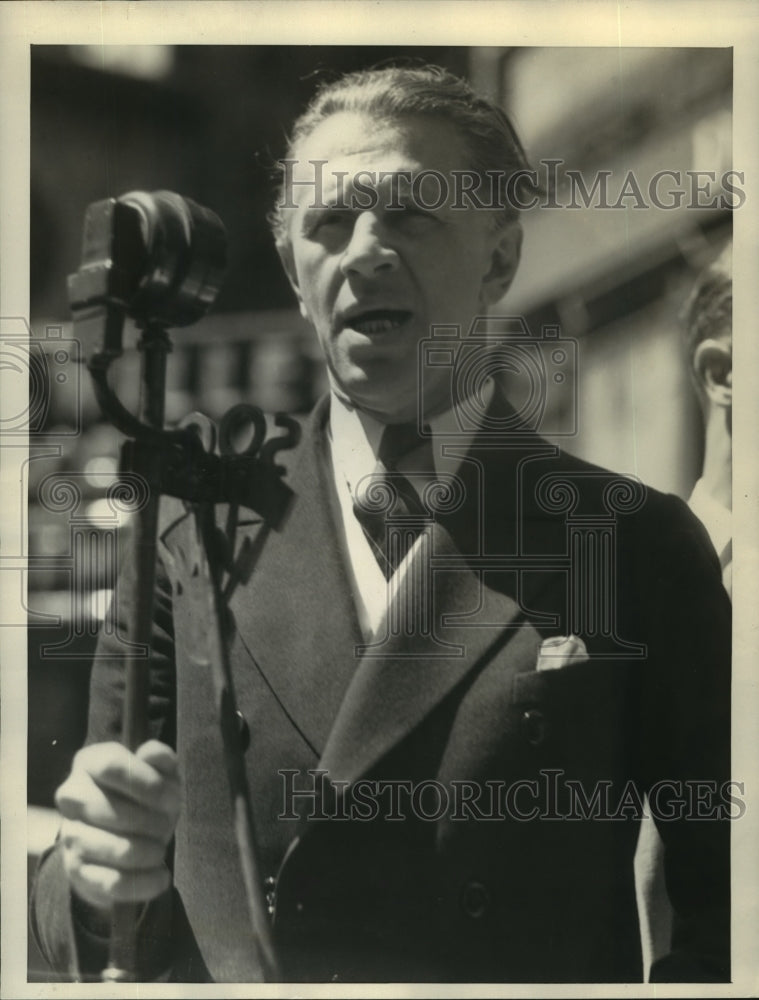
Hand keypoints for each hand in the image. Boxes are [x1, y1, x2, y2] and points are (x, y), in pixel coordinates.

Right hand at [55, 740, 180, 911]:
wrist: (126, 837)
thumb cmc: (146, 796)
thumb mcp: (161, 772)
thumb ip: (161, 758)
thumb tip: (151, 753)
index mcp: (89, 762)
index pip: (110, 766)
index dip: (145, 782)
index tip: (169, 796)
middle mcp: (72, 796)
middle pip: (110, 810)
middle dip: (150, 821)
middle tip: (167, 824)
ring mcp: (70, 834)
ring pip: (112, 849)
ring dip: (147, 851)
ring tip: (161, 848)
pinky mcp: (76, 871)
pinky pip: (111, 882)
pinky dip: (143, 882)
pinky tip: (161, 876)